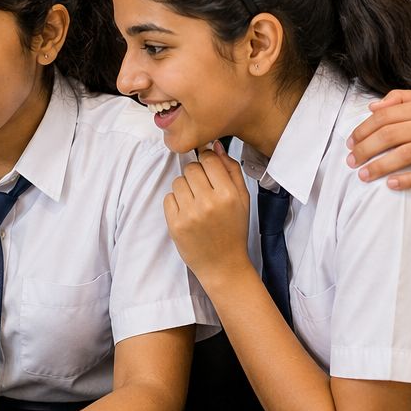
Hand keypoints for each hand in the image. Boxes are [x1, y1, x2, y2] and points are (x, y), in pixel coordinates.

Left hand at [164, 143, 254, 281]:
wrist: (224, 265)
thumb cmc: (234, 231)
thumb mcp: (243, 200)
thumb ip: (231, 170)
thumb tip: (215, 145)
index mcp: (228, 195)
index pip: (209, 159)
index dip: (207, 160)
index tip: (208, 168)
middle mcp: (208, 203)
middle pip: (191, 168)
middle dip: (196, 175)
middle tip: (203, 191)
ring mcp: (189, 214)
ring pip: (178, 181)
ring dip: (185, 189)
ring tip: (196, 204)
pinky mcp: (174, 225)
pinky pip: (168, 198)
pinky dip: (175, 203)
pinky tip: (187, 214)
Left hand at [347, 89, 410, 189]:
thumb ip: (402, 98)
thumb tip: (373, 107)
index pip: (384, 117)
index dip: (363, 130)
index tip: (351, 142)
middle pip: (388, 136)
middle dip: (364, 149)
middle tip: (351, 161)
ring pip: (403, 155)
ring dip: (379, 167)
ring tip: (363, 175)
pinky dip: (406, 180)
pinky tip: (391, 185)